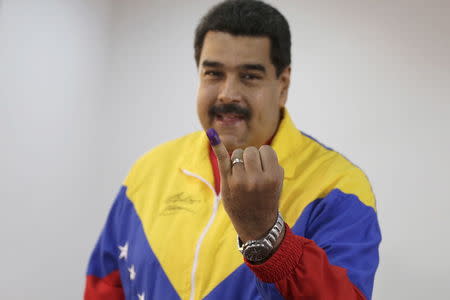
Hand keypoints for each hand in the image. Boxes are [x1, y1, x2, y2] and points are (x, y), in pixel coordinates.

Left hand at [206, 128, 283, 242]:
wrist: (256, 224)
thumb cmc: (267, 200)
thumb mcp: (277, 183)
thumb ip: (271, 164)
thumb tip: (255, 149)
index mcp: (273, 177)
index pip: (266, 150)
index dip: (264, 158)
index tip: (263, 170)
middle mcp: (256, 178)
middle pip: (251, 151)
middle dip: (251, 159)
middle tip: (252, 174)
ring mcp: (240, 180)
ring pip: (237, 153)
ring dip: (239, 160)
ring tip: (242, 176)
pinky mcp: (227, 182)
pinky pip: (222, 159)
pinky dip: (217, 145)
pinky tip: (211, 134)